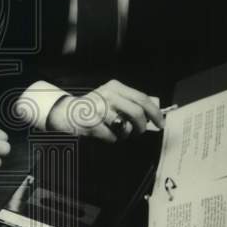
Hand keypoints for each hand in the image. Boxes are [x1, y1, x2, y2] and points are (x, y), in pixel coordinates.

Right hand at [45, 80, 163, 142]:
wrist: (66, 112)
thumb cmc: (93, 107)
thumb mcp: (111, 96)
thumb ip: (130, 101)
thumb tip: (154, 112)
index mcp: (115, 87)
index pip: (142, 99)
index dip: (154, 113)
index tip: (160, 123)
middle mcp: (107, 95)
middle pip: (137, 113)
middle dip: (142, 126)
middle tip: (140, 132)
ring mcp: (99, 109)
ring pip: (125, 128)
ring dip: (124, 135)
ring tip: (116, 131)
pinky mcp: (92, 123)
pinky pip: (112, 137)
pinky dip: (111, 139)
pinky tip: (104, 133)